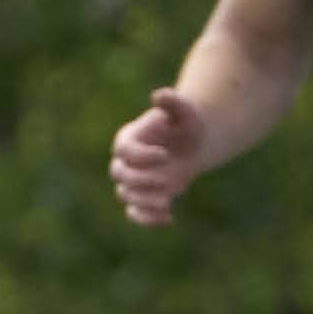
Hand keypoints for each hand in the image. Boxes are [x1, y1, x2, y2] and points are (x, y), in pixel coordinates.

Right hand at [110, 88, 207, 224]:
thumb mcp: (184, 112)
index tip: (165, 155)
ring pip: (125, 195)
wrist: (193, 143)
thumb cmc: (185, 124)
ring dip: (143, 201)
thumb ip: (172, 102)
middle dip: (140, 181)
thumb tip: (159, 95)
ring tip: (166, 201)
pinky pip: (135, 212)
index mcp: (130, 139)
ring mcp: (134, 181)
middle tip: (166, 182)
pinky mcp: (144, 197)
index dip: (141, 156)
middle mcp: (127, 161)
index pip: (124, 150)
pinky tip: (169, 218)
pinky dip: (147, 218)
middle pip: (119, 175)